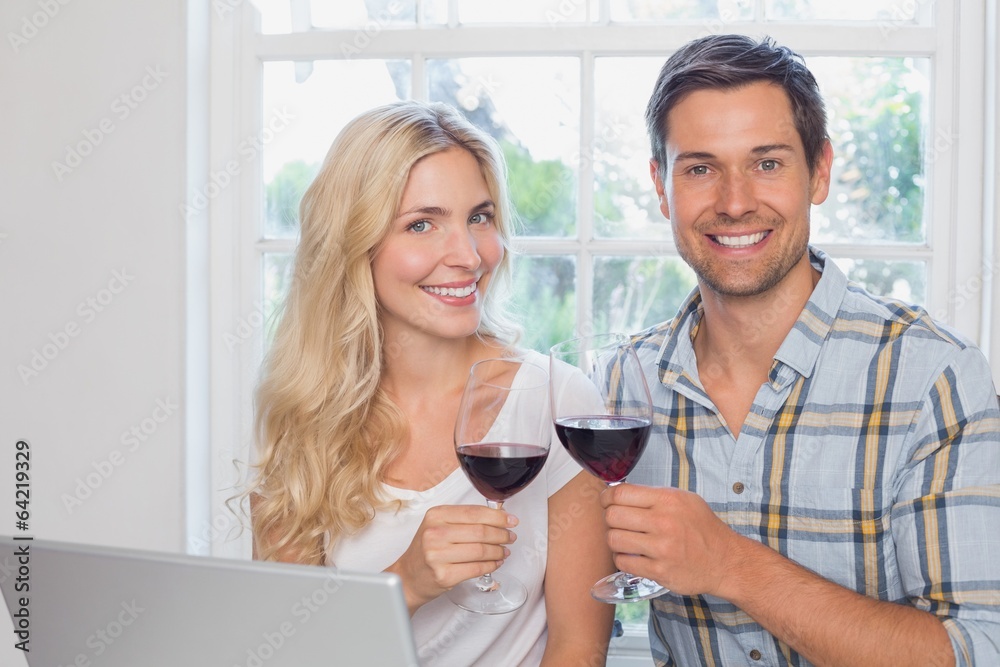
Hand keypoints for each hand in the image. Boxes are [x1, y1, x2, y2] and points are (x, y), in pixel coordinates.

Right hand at [387, 504, 517, 612]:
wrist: (408, 576)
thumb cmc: (427, 550)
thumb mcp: (439, 525)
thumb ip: (464, 519)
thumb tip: (498, 516)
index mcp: (436, 515)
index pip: (474, 513)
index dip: (497, 517)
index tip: (510, 520)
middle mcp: (435, 533)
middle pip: (480, 532)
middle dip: (501, 535)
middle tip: (510, 537)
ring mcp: (438, 555)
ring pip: (480, 551)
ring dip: (498, 551)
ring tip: (504, 551)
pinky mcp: (444, 575)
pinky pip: (476, 569)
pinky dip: (491, 566)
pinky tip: (495, 563)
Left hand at [600, 484, 738, 597]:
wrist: (725, 561)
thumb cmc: (703, 529)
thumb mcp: (684, 500)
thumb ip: (654, 495)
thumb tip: (620, 492)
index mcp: (668, 500)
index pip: (621, 493)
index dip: (607, 497)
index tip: (606, 501)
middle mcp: (664, 522)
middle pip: (613, 516)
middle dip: (610, 519)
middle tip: (617, 522)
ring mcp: (661, 548)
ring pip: (614, 540)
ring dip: (615, 540)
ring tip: (625, 540)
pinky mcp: (659, 571)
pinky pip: (623, 562)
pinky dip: (622, 559)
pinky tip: (632, 556)